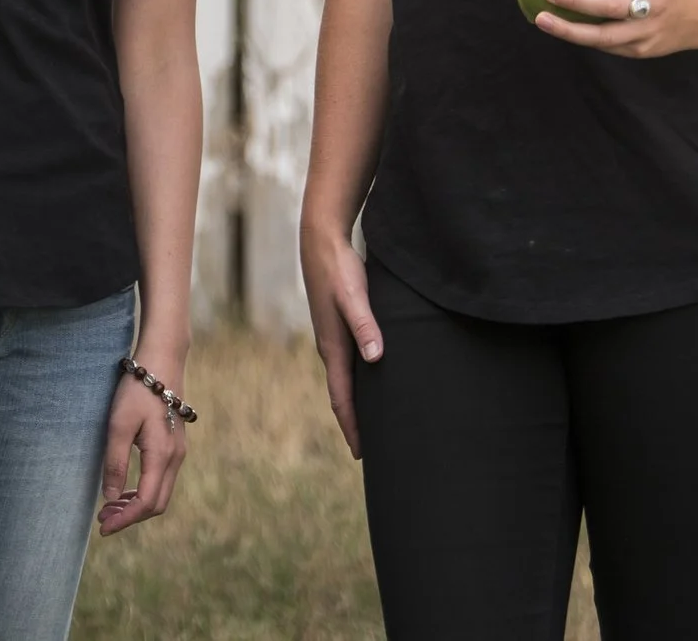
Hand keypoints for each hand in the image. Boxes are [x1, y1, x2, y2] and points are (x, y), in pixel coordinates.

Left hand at [98, 357, 187, 534]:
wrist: (162, 362)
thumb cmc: (137, 391)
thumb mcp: (119, 425)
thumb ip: (115, 462)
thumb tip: (111, 498)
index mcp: (162, 456)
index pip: (146, 503)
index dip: (124, 520)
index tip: (103, 528)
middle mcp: (175, 458)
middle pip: (157, 504)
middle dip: (130, 517)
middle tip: (102, 519)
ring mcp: (178, 452)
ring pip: (160, 493)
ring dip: (136, 505)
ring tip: (109, 507)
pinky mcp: (174, 446)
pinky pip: (161, 480)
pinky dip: (143, 491)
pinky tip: (125, 488)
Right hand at [302, 226, 381, 458]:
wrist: (322, 242)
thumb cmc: (339, 269)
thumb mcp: (354, 296)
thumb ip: (365, 325)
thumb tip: (375, 359)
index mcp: (333, 348)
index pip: (342, 398)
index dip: (353, 426)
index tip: (363, 454)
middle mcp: (331, 348)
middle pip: (343, 395)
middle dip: (355, 423)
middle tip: (373, 451)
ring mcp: (334, 337)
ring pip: (347, 380)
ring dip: (357, 403)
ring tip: (375, 423)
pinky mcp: (340, 326)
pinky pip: (350, 364)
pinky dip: (360, 381)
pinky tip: (374, 381)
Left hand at [533, 0, 697, 57]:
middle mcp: (654, 4)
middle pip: (611, 5)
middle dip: (576, 0)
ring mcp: (648, 31)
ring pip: (605, 36)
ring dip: (570, 29)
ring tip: (543, 18)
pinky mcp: (642, 50)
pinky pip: (608, 46)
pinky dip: (582, 38)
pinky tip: (560, 28)